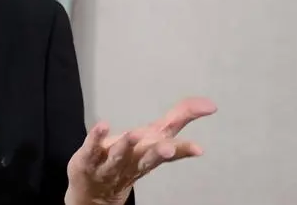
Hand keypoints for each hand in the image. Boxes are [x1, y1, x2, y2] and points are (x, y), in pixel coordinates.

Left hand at [65, 97, 216, 204]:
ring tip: (133, 135)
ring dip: (126, 147)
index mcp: (149, 156)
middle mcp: (132, 161)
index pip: (169, 152)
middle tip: (169, 149)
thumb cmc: (129, 159)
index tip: (200, 149)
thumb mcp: (155, 137)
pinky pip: (91, 148)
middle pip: (146, 158)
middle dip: (158, 154)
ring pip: (119, 156)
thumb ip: (179, 118)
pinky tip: (102, 125)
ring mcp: (109, 163)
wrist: (95, 192)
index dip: (184, 149)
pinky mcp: (88, 159)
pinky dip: (96, 137)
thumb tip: (209, 103)